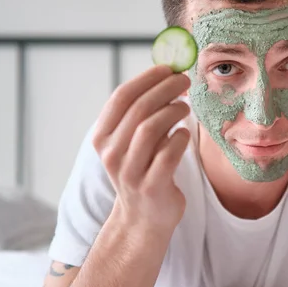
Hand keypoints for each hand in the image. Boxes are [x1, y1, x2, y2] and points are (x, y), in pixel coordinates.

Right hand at [92, 65, 191, 233]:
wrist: (143, 217)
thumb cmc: (142, 169)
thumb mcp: (131, 141)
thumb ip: (141, 113)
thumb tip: (167, 74)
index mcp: (102, 137)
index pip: (121, 97)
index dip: (147, 78)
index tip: (168, 68)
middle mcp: (111, 153)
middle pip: (139, 109)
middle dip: (166, 89)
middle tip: (185, 81)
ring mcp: (130, 172)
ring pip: (152, 128)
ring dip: (174, 111)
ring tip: (185, 107)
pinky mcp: (151, 187)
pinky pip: (169, 153)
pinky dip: (180, 138)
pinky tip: (183, 134)